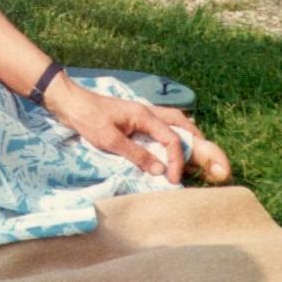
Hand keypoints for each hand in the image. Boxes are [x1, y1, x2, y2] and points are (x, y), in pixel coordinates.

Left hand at [45, 78, 229, 184]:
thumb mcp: (110, 139)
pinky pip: (163, 126)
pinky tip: (174, 147)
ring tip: (200, 155)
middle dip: (199, 142)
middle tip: (213, 161)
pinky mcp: (135, 119)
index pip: (172, 139)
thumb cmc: (87, 118)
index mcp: (144, 115)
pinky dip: (174, 135)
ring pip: (175, 122)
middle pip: (182, 124)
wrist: (68, 102)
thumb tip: (161, 170)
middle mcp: (148, 112)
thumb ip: (136, 154)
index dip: (176, 161)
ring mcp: (142, 114)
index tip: (172, 179)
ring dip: (188, 137)